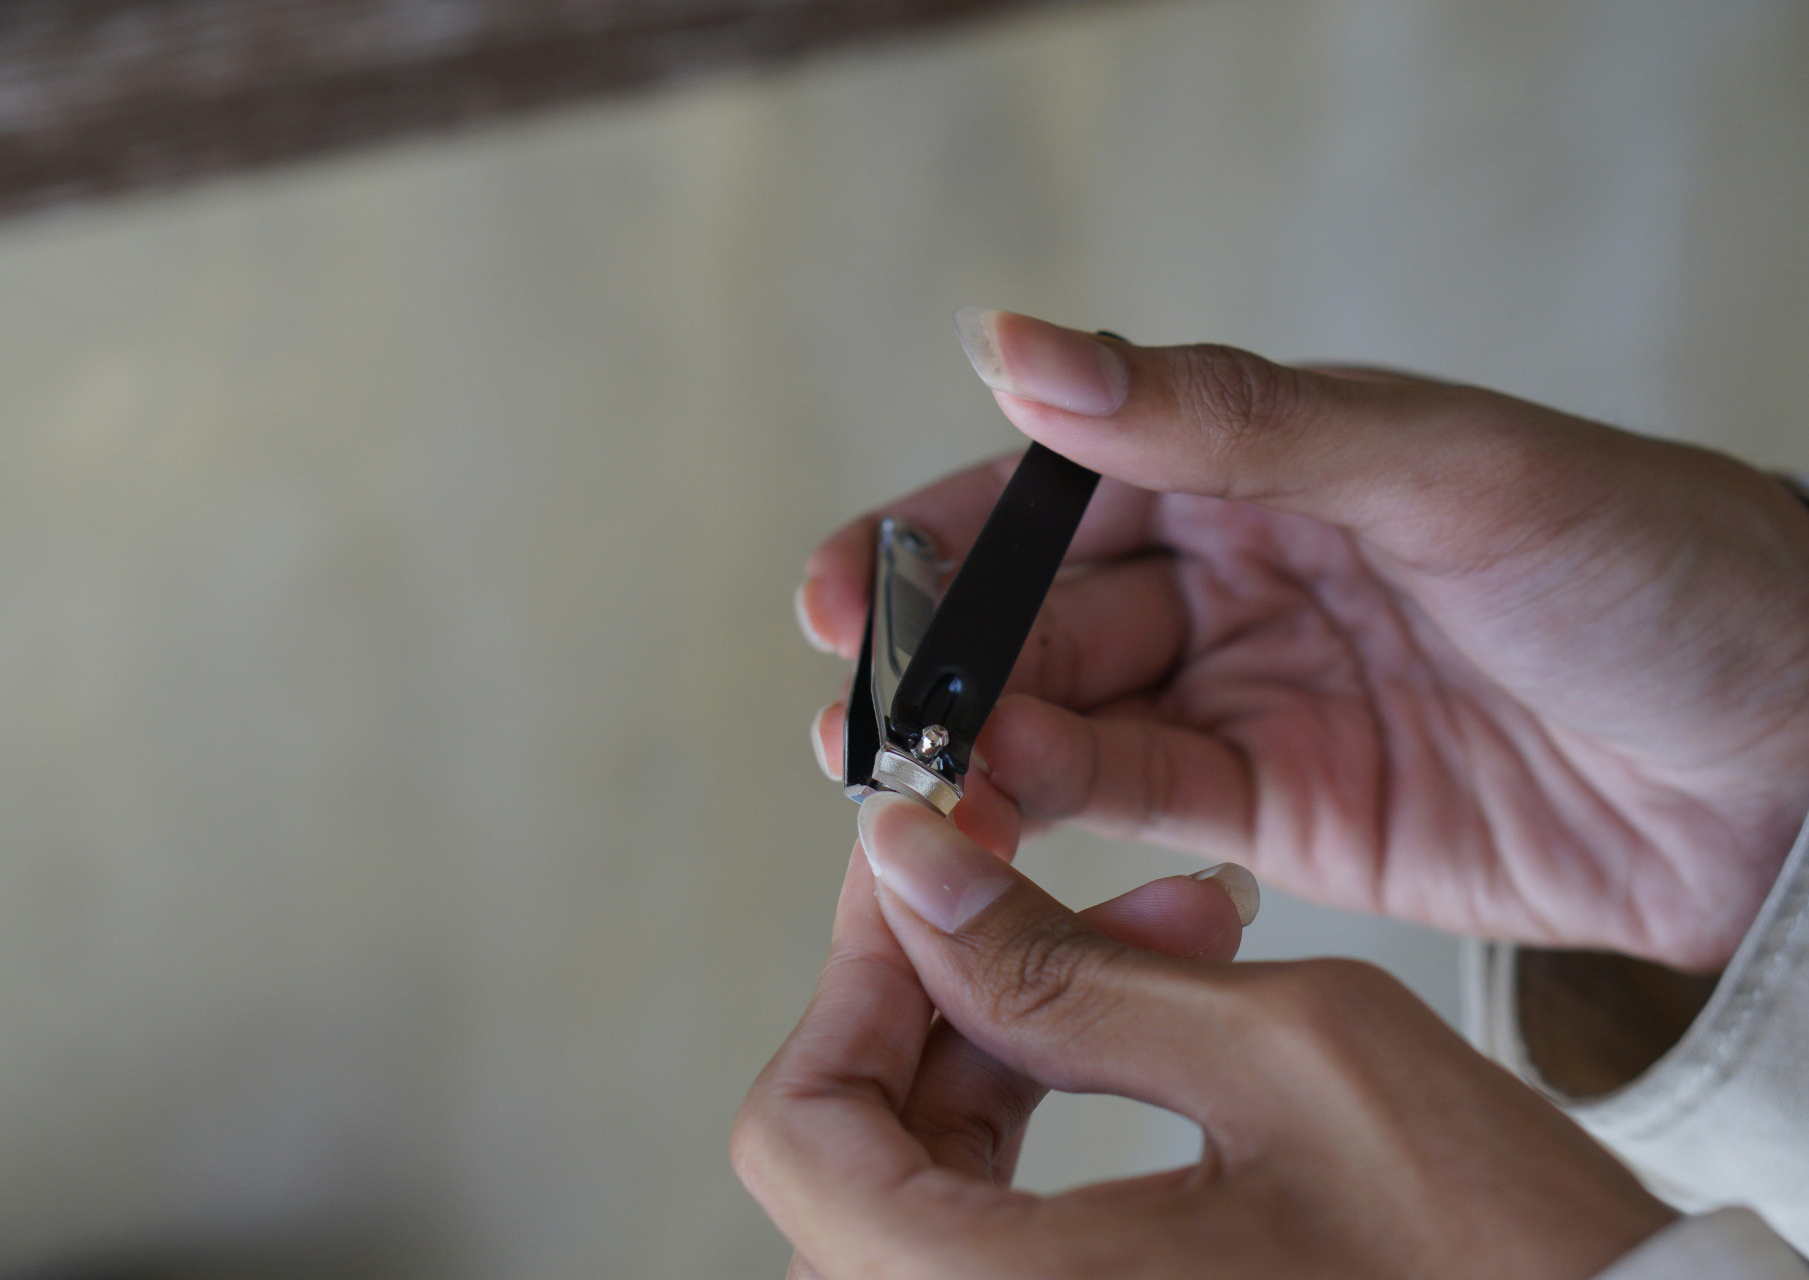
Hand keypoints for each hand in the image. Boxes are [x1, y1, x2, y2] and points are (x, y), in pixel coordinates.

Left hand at [732, 796, 1674, 1279]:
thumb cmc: (1502, 1263)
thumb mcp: (1281, 1057)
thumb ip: (1062, 966)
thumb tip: (912, 873)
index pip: (798, 1136)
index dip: (853, 981)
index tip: (926, 882)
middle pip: (859, 1149)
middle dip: (954, 990)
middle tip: (1052, 883)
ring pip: (932, 1178)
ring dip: (1023, 1034)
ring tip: (1165, 934)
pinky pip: (1006, 1228)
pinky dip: (1060, 1113)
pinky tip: (1165, 1017)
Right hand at [800, 312, 1808, 969]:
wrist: (1796, 761)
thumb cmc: (1651, 569)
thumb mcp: (1439, 464)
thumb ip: (1226, 419)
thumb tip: (1019, 344)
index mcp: (1263, 461)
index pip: (1057, 488)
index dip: (939, 538)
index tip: (846, 587)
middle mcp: (1241, 576)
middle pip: (1045, 617)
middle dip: (941, 663)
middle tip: (853, 714)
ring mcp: (1257, 699)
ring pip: (1073, 722)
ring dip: (980, 752)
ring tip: (903, 785)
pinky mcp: (1285, 817)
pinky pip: (1143, 813)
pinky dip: (1062, 819)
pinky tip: (997, 825)